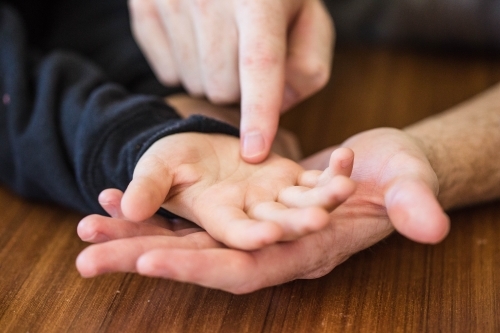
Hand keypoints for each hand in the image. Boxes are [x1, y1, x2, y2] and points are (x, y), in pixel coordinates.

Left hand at [76, 128, 447, 292]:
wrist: (383, 169)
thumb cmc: (399, 177)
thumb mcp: (410, 183)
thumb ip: (414, 204)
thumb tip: (432, 224)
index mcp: (306, 250)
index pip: (248, 269)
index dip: (202, 268)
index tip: (148, 263)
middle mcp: (274, 247)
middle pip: (204, 261)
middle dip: (146, 260)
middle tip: (86, 257)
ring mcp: (257, 229)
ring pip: (192, 238)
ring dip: (141, 235)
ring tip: (90, 226)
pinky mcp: (246, 208)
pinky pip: (197, 214)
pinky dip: (161, 209)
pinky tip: (124, 199)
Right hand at [116, 132, 355, 249]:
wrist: (199, 149)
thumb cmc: (173, 161)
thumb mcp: (157, 169)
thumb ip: (148, 187)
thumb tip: (126, 205)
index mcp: (217, 215)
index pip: (233, 232)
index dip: (248, 234)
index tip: (267, 234)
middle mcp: (250, 212)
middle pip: (277, 223)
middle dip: (297, 224)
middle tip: (320, 220)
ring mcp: (274, 196)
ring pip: (304, 202)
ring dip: (325, 197)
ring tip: (345, 187)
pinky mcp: (291, 178)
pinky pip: (316, 177)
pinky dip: (332, 169)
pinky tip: (347, 156)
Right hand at [129, 0, 334, 161]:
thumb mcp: (308, 18)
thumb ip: (308, 66)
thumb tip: (276, 107)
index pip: (260, 65)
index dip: (259, 112)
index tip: (254, 153)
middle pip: (223, 88)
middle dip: (239, 89)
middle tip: (245, 57)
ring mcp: (171, 1)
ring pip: (194, 84)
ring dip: (212, 79)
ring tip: (221, 44)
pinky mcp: (144, 7)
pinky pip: (166, 74)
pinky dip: (184, 68)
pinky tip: (196, 40)